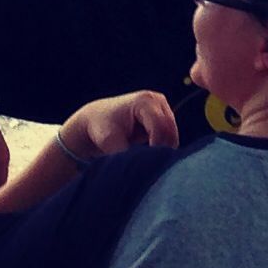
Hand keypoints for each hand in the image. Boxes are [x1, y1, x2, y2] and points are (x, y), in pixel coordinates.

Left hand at [61, 90, 178, 161]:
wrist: (96, 120)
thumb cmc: (101, 128)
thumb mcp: (109, 141)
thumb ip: (125, 152)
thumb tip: (138, 167)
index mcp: (145, 101)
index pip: (161, 126)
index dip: (157, 146)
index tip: (148, 164)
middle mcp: (156, 100)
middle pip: (170, 129)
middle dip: (162, 148)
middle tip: (149, 165)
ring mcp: (161, 106)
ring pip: (172, 133)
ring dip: (162, 147)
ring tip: (146, 159)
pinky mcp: (162, 114)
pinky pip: (169, 134)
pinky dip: (162, 144)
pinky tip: (148, 151)